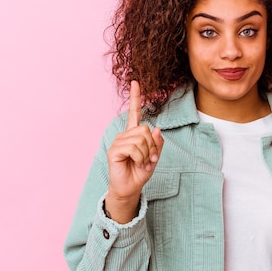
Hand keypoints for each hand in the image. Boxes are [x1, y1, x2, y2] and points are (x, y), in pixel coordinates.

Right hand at [105, 80, 163, 222]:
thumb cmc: (140, 172)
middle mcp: (125, 135)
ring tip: (142, 163)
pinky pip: (134, 148)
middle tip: (149, 159)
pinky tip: (136, 163)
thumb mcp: (154, 157)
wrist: (130, 188)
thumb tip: (157, 129)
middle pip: (145, 129)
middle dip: (152, 146)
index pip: (134, 112)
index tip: (136, 82)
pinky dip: (140, 157)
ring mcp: (118, 142)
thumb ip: (157, 144)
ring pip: (141, 139)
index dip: (135, 97)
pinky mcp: (114, 151)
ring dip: (146, 154)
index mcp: (134, 134)